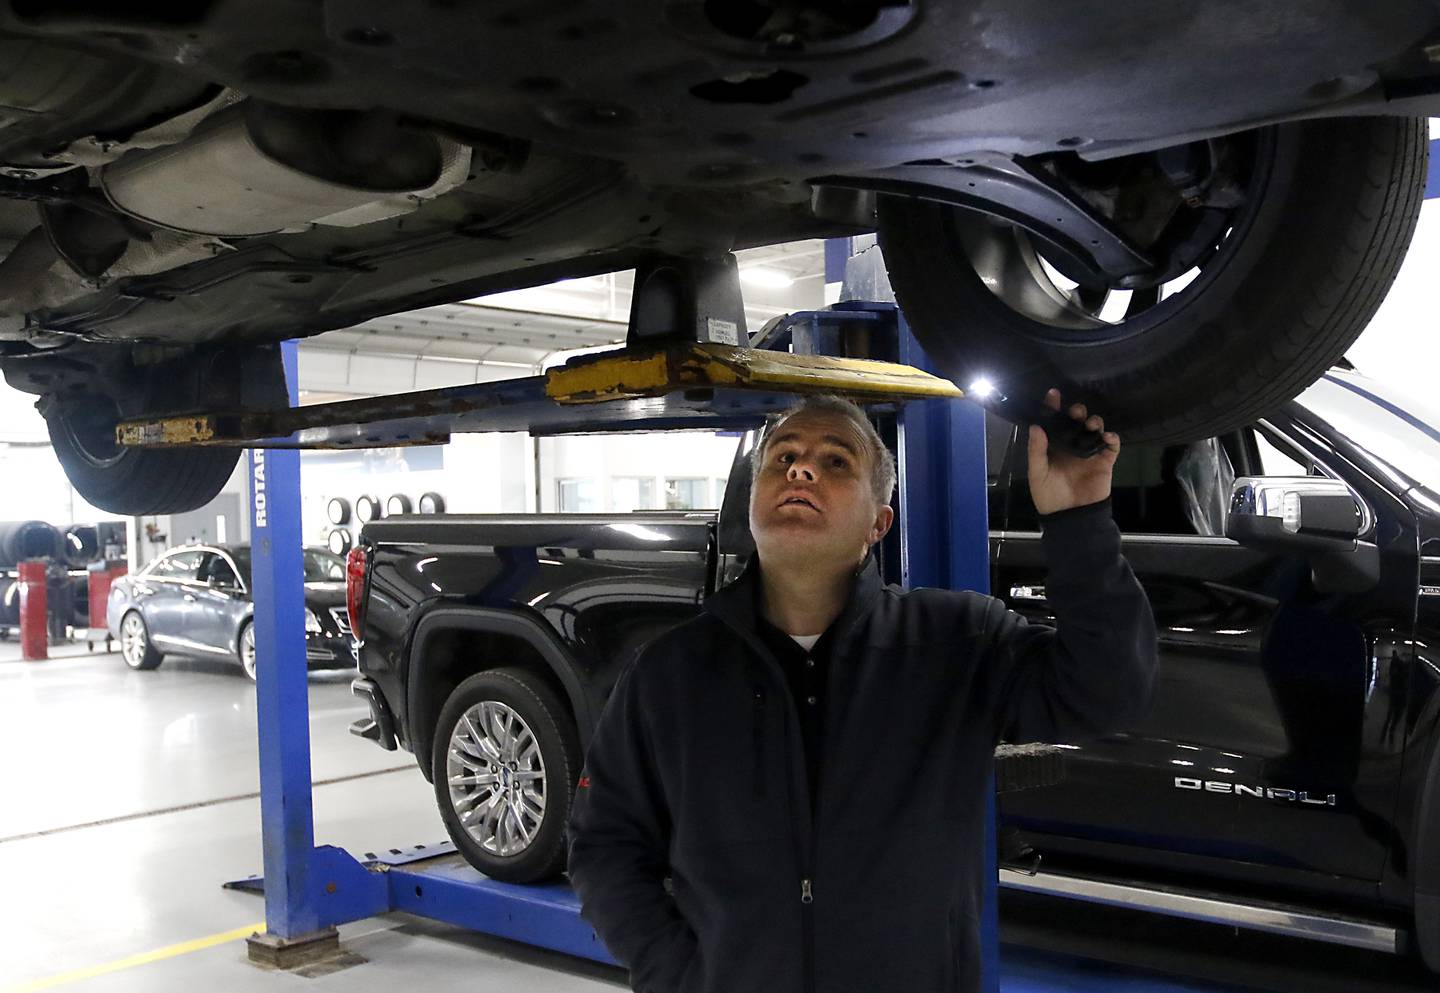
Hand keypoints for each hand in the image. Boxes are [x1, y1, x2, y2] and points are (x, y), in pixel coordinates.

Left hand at [1026, 388, 1119, 515]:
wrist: (1071, 517)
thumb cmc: (1049, 495)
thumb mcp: (1037, 473)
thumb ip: (1036, 450)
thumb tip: (1035, 426)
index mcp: (1053, 446)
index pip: (1053, 422)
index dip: (1053, 407)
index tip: (1053, 394)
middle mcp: (1071, 445)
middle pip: (1076, 421)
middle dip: (1077, 412)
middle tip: (1075, 412)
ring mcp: (1089, 452)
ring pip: (1094, 429)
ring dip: (1093, 422)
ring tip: (1089, 424)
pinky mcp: (1104, 462)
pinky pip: (1111, 446)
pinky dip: (1111, 438)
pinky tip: (1106, 436)